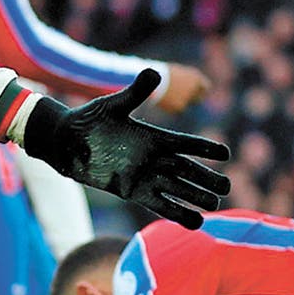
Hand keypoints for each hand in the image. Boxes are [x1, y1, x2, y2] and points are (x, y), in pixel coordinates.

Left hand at [21, 70, 231, 227]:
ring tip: (215, 204)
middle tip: (227, 187)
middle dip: (207, 178)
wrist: (66, 143)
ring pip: (177, 189)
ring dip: (195, 197)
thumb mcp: (114, 105)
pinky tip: (195, 221)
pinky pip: (159, 205)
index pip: (186, 144)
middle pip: (187, 170)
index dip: (205, 148)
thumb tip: (154, 72)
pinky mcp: (132, 192)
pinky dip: (176, 213)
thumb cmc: (90, 120)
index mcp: (154, 137)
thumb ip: (136, 92)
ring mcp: (144, 176)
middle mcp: (153, 158)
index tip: (225, 153)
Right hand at [153, 63, 209, 112]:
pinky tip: (164, 99)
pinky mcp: (180, 107)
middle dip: (193, 100)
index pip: (205, 87)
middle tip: (183, 99)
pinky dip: (171, 106)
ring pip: (186, 103)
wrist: (152, 80)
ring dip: (179, 101)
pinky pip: (177, 108)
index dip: (200, 91)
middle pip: (199, 98)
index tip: (197, 94)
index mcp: (196, 77)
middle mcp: (195, 88)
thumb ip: (185, 82)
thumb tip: (186, 90)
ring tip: (166, 94)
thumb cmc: (161, 73)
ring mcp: (188, 98)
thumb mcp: (177, 74)